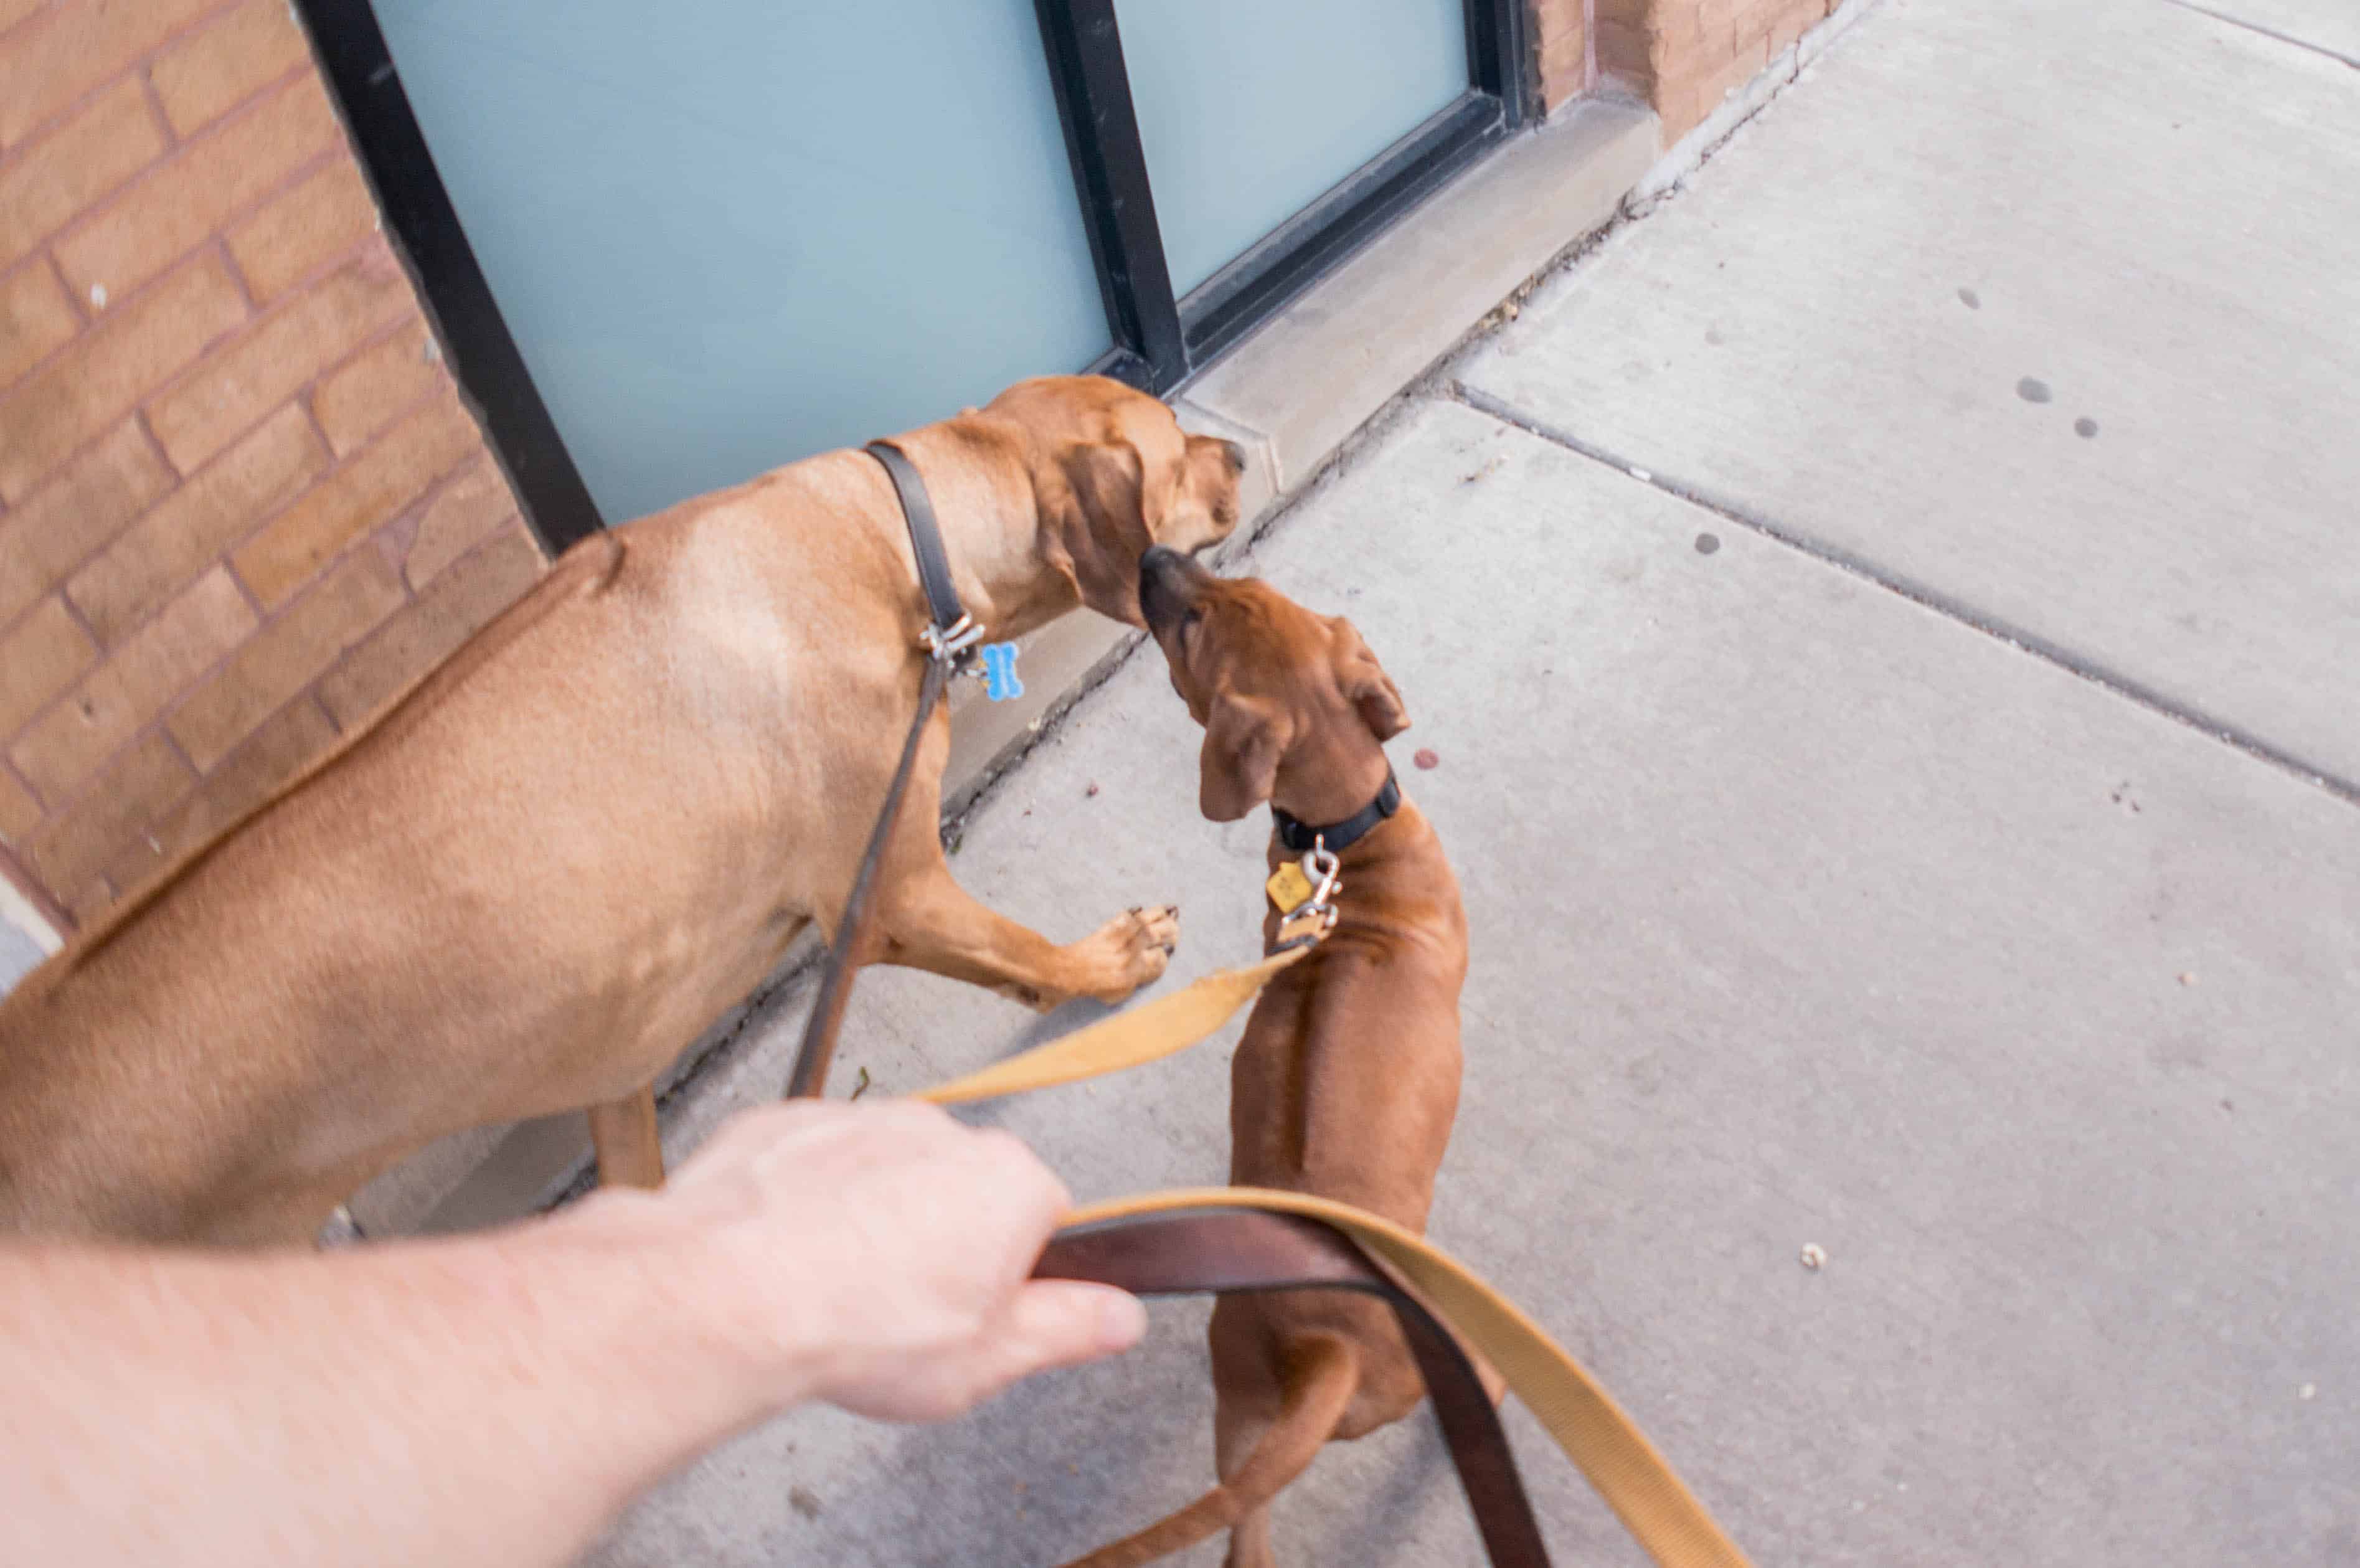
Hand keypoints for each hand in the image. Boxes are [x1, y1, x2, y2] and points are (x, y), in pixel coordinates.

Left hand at [627, 1099, 1144, 1422]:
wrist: (729, 1293)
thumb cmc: (861, 1327)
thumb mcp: (989, 1360)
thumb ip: (1069, 1329)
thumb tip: (1125, 1316)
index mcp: (1008, 1181)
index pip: (1045, 1219)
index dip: (1015, 1277)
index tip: (978, 1315)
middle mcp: (943, 1130)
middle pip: (964, 1190)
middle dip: (944, 1243)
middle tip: (904, 1316)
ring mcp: (861, 1117)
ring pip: (886, 1174)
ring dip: (873, 1221)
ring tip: (834, 1294)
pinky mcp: (787, 1123)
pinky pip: (814, 1164)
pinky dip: (806, 1205)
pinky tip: (784, 1262)